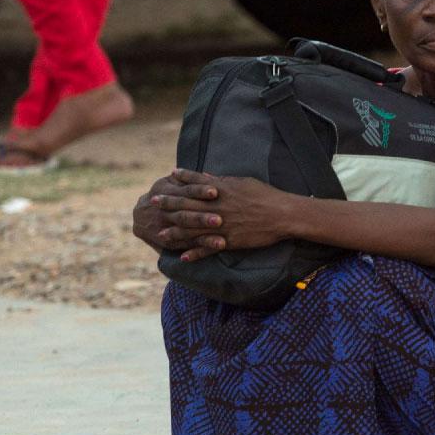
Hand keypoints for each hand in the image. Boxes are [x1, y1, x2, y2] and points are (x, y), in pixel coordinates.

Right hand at [131, 173, 224, 253]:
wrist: (139, 216)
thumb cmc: (162, 194)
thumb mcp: (168, 183)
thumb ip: (185, 179)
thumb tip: (208, 176)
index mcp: (165, 191)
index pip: (185, 191)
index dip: (199, 191)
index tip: (215, 192)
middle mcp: (164, 211)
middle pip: (184, 214)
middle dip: (201, 218)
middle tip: (220, 219)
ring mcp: (166, 228)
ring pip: (185, 232)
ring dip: (204, 237)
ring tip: (222, 242)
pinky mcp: (170, 242)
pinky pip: (186, 245)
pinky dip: (199, 249)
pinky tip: (214, 249)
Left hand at [148, 168, 291, 259]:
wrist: (282, 214)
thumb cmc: (265, 195)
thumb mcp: (243, 182)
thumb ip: (222, 181)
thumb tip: (207, 177)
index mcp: (221, 190)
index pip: (195, 184)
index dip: (179, 183)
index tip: (165, 181)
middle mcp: (218, 207)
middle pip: (188, 206)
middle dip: (169, 205)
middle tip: (152, 203)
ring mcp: (222, 226)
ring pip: (193, 230)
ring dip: (175, 232)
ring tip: (159, 234)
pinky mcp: (229, 241)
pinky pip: (208, 249)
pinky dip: (194, 254)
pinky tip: (181, 257)